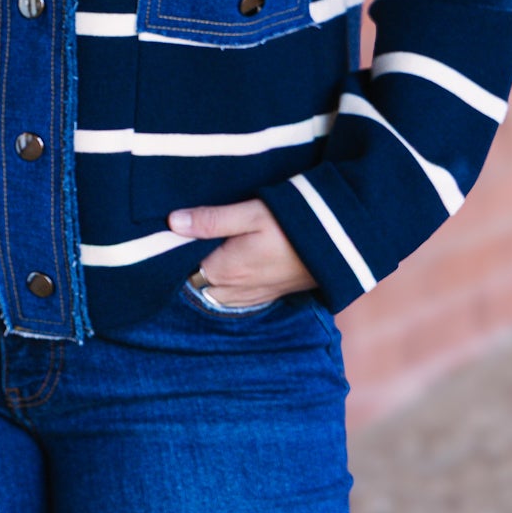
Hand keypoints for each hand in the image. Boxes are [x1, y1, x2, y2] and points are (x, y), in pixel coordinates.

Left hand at [166, 198, 316, 308]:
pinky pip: (234, 298)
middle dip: (189, 266)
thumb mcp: (251, 214)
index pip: (182, 269)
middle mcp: (234, 291)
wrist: (340, 246)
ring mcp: (252, 297)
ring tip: (209, 250)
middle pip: (196, 283)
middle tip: (190, 240)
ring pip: (214, 293)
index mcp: (224, 271)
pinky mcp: (268, 296)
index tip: (175, 234)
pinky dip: (226, 285)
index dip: (176, 252)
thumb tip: (172, 222)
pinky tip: (231, 265)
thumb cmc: (292, 225)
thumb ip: (211, 219)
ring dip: (208, 276)